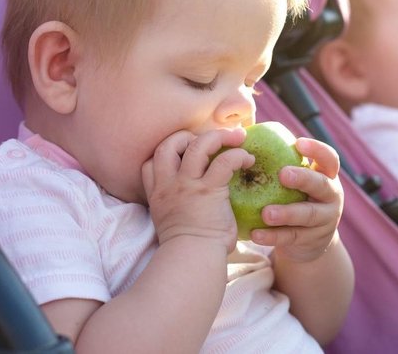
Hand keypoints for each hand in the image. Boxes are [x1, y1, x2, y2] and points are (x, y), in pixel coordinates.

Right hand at [142, 128, 253, 253]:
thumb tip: (203, 209)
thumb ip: (181, 209)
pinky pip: (224, 161)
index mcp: (158, 196)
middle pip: (167, 145)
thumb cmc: (189, 251)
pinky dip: (238, 155)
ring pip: (196, 145)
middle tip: (209, 141)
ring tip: (235, 137)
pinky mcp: (208, 189)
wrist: (192, 261)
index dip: (164, 156)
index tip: (183, 156)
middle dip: (187, 136)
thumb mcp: (173, 227)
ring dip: (217, 136)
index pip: (149, 164)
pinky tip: (248, 159)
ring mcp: (187, 185)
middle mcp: (168, 186)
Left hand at [251, 138, 343, 262]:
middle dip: (303, 179)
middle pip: (322, 185)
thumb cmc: (295, 198)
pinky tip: (255, 234)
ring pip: (308, 215)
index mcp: (327, 176)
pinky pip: (292, 238)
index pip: (329, 159)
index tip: (298, 142)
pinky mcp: (313, 241)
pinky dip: (273, 237)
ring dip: (286, 213)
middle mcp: (331, 196)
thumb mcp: (297, 182)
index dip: (317, 150)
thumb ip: (282, 162)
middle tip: (283, 175)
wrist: (309, 242)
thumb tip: (246, 134)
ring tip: (265, 213)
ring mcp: (325, 220)